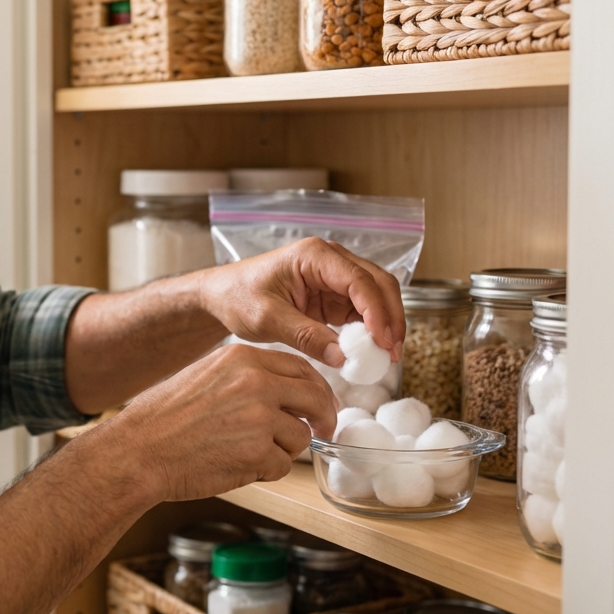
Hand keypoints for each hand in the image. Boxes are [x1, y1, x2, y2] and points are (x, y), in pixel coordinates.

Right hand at [99, 342, 337, 500]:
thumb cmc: (165, 418)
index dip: (317, 388)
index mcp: (243, 358)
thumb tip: (288, 390)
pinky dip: (265, 471)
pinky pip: (282, 466)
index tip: (321, 403)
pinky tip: (236, 466)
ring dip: (283, 450)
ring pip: (300, 437)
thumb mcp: (208, 375)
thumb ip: (248, 376)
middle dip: (323, 417)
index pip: (302, 367)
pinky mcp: (257, 453)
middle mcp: (256, 382)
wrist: (139, 450)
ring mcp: (259, 418)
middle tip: (322, 430)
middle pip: (315, 398)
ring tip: (246, 452)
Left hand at [197, 237, 405, 368]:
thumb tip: (343, 357)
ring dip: (385, 325)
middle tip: (393, 353)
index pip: (359, 280)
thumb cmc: (237, 296)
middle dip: (390, 318)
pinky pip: (361, 312)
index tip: (383, 342)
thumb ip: (305, 336)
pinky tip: (370, 352)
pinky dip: (370, 331)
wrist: (220, 296)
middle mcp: (330, 260)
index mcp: (314, 255)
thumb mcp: (267, 318)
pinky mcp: (332, 297)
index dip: (377, 311)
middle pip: (378, 283)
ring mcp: (333, 278)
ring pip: (375, 297)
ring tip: (386, 357)